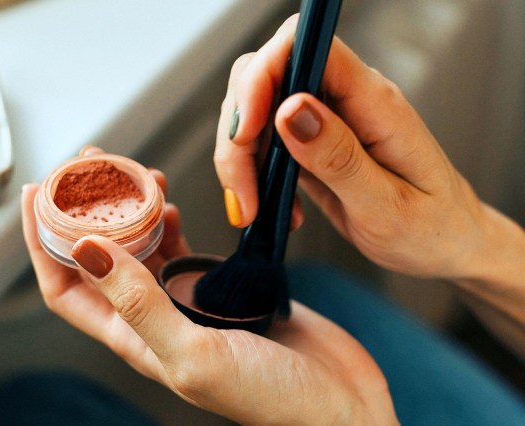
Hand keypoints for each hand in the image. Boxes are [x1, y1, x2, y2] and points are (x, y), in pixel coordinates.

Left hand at [21, 152, 396, 424]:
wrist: (335, 402)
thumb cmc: (270, 397)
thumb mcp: (194, 353)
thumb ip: (138, 304)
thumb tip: (86, 250)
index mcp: (133, 339)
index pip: (66, 287)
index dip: (43, 242)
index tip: (38, 193)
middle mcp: (151, 319)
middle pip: (97, 258)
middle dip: (83, 211)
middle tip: (87, 163)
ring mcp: (183, 301)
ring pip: (138, 247)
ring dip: (126, 211)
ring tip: (129, 172)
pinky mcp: (215, 287)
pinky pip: (178, 247)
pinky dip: (168, 220)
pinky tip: (169, 203)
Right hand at [215, 15, 487, 278]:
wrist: (445, 245)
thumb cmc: (430, 228)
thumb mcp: (386, 205)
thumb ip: (338, 156)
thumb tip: (290, 109)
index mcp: (374, 102)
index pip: (306, 47)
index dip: (263, 76)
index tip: (246, 133)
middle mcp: (347, 100)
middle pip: (267, 75)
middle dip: (239, 130)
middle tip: (243, 191)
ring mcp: (326, 119)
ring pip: (256, 108)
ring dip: (240, 157)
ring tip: (254, 206)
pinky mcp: (312, 141)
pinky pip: (264, 139)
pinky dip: (251, 171)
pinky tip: (270, 204)